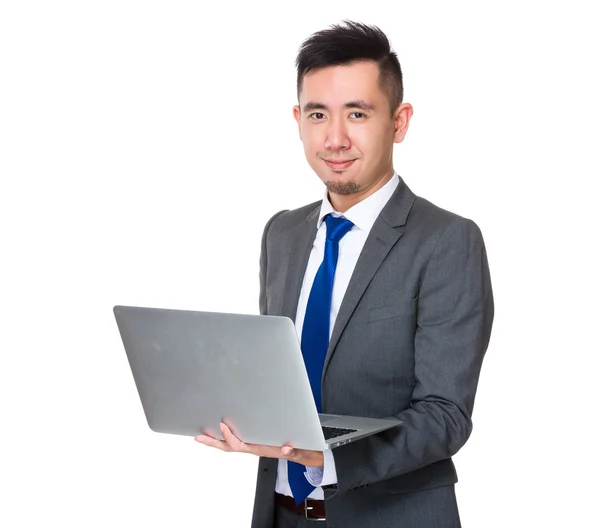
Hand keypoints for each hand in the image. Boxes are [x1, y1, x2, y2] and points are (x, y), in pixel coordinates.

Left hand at [194, 422, 324, 466]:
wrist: (302, 454)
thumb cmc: (297, 450)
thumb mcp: (297, 450)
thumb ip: (292, 450)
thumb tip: (287, 449)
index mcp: (259, 449)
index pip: (240, 445)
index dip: (230, 436)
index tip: (222, 425)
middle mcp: (253, 447)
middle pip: (228, 447)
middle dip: (213, 442)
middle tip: (198, 437)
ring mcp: (252, 445)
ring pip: (230, 444)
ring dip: (215, 439)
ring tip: (202, 433)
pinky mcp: (253, 441)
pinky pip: (235, 440)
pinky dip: (225, 436)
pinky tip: (218, 430)